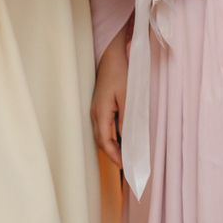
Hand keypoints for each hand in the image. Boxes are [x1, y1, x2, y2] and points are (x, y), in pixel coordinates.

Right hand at [90, 32, 127, 169]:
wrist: (112, 56)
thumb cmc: (121, 73)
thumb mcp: (128, 97)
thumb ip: (127, 119)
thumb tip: (127, 140)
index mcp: (101, 112)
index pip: (104, 141)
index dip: (114, 155)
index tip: (124, 166)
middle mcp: (95, 113)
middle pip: (101, 140)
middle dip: (113, 154)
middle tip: (126, 165)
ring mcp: (95, 110)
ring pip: (101, 134)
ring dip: (112, 146)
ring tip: (125, 155)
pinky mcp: (99, 106)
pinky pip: (103, 126)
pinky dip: (111, 136)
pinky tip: (122, 138)